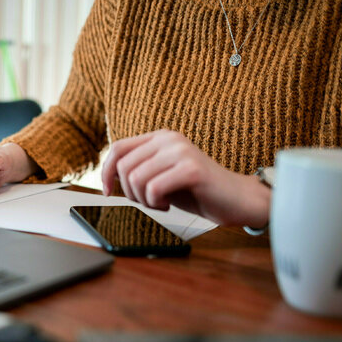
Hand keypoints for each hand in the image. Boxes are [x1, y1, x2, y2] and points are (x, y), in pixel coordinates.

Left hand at [101, 129, 269, 226]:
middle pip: (124, 167)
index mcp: (160, 138)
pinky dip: (156, 203)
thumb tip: (107, 175)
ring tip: (162, 202)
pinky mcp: (191, 169)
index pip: (117, 149)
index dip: (106, 172)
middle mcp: (169, 139)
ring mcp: (181, 152)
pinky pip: (154, 189)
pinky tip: (169, 204)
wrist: (236, 199)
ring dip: (144, 200)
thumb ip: (138, 169)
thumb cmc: (196, 190)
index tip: (108, 192)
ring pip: (136, 179)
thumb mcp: (161, 176)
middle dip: (130, 193)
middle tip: (150, 201)